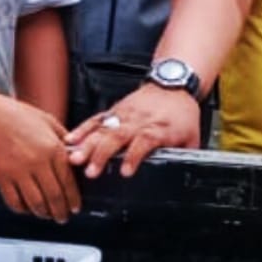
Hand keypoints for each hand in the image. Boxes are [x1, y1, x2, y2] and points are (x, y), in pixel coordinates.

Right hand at [0, 94, 79, 221]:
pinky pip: (15, 200)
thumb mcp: (47, 121)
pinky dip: (23, 209)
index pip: (68, 181)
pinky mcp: (1, 177)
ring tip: (48, 216)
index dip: (74, 198)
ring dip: (44, 213)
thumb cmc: (15, 114)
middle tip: (63, 217)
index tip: (76, 207)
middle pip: (54, 196)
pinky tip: (27, 209)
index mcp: (54, 148)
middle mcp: (38, 162)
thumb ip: (63, 138)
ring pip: (36, 202)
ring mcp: (19, 171)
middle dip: (61, 211)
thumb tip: (75, 153)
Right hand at [66, 84, 200, 178]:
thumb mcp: (192, 136)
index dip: (134, 156)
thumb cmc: (182, 114)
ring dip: (87, 145)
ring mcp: (124, 115)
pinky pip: (96, 120)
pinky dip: (82, 129)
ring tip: (74, 159)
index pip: (145, 141)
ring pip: (103, 129)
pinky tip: (70, 140)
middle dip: (102, 154)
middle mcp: (139, 121)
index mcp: (159, 128)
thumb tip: (187, 177)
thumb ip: (187, 156)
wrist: (173, 84)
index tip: (125, 171)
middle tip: (90, 171)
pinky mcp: (114, 111)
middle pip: (118, 137)